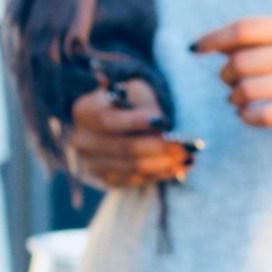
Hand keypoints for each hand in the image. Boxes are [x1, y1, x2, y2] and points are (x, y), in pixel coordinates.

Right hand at [65, 80, 193, 189]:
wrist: (116, 118)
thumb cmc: (129, 100)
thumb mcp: (135, 91)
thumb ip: (143, 104)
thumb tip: (161, 124)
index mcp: (85, 111)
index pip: (109, 120)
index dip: (136, 121)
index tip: (163, 120)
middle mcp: (83, 140)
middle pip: (124, 148)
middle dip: (159, 148)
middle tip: (186, 146)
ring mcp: (92, 163)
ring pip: (132, 168)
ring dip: (163, 165)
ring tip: (188, 159)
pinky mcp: (106, 179)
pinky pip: (135, 181)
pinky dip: (158, 175)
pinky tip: (178, 169)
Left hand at [193, 16, 271, 131]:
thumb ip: (247, 39)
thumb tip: (202, 45)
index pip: (244, 29)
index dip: (214, 39)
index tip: (196, 49)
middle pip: (241, 61)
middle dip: (226, 74)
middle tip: (228, 81)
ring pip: (249, 90)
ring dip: (234, 97)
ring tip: (236, 99)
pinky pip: (264, 115)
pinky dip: (247, 116)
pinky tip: (246, 114)